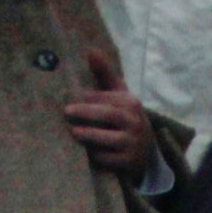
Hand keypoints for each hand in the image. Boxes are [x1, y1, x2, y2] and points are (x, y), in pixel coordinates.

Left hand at [61, 51, 152, 179]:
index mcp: (131, 102)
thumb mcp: (118, 95)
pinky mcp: (129, 162)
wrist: (145, 151)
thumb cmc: (124, 116)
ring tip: (72, 131)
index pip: (108, 97)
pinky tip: (83, 152)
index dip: (88, 97)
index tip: (69, 97)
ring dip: (89, 135)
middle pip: (109, 114)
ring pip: (110, 139)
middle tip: (66, 112)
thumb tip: (91, 50)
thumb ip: (104, 74)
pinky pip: (110, 159)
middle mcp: (135, 121)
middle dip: (86, 113)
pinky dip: (96, 155)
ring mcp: (134, 143)